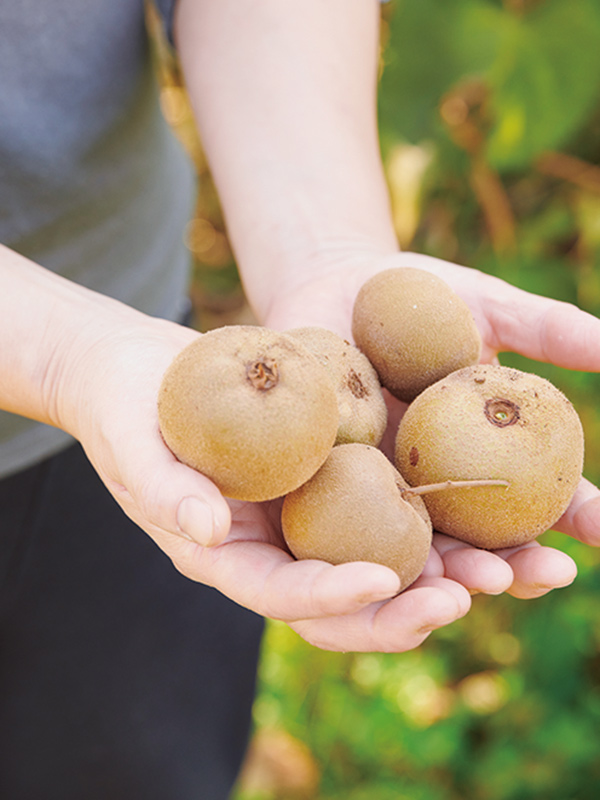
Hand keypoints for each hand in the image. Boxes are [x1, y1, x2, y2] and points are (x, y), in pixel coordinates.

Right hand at [49, 304, 470, 652]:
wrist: (141, 370)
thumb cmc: (127, 405)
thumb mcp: (134, 441)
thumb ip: (162, 489)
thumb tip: (210, 532)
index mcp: (221, 554)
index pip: (278, 594)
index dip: (328, 595)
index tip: (381, 584)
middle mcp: (268, 547)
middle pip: (337, 601)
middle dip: (399, 611)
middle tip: (463, 598)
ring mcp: (297, 517)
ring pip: (370, 563)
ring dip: (430, 575)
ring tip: (496, 571)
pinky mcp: (322, 480)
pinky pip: (376, 510)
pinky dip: (422, 521)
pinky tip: (470, 514)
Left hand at [261, 249, 599, 601]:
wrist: (330, 284)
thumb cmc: (415, 296)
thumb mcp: (484, 307)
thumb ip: (548, 330)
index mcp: (486, 455)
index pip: (542, 499)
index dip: (578, 517)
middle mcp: (438, 485)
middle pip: (485, 544)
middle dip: (515, 568)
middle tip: (538, 573)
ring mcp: (382, 490)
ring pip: (419, 551)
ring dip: (448, 578)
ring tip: (472, 586)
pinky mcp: (328, 488)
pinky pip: (346, 524)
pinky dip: (367, 552)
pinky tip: (385, 571)